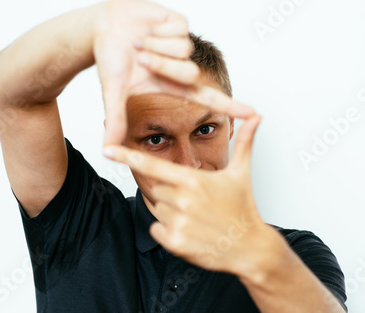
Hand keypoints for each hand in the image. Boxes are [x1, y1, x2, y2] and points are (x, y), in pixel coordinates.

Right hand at [92, 0, 252, 145]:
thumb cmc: (111, 59)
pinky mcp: (180, 23)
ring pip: (184, 50)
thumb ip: (115, 120)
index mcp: (172, 84)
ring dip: (156, 46)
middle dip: (161, 66)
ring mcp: (182, 44)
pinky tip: (148, 29)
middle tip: (140, 59)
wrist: (104, 27)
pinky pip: (179, 29)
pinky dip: (158, 30)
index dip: (229, 105)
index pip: (206, 97)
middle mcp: (181, 66)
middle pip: (190, 73)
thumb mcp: (114, 92)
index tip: (252, 114)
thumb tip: (107, 150)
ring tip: (140, 43)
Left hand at [104, 113, 284, 275]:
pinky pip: (156, 228)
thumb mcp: (241, 173)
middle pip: (155, 188)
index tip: (107, 149)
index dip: (127, 156)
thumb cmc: (243, 207)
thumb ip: (244, 142)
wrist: (249, 247)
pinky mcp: (175, 243)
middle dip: (169, 191)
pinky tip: (189, 228)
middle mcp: (182, 201)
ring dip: (169, 210)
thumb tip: (257, 116)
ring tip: (195, 214)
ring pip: (156, 208)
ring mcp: (178, 223)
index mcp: (193, 180)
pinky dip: (166, 228)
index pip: (153, 165)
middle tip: (193, 199)